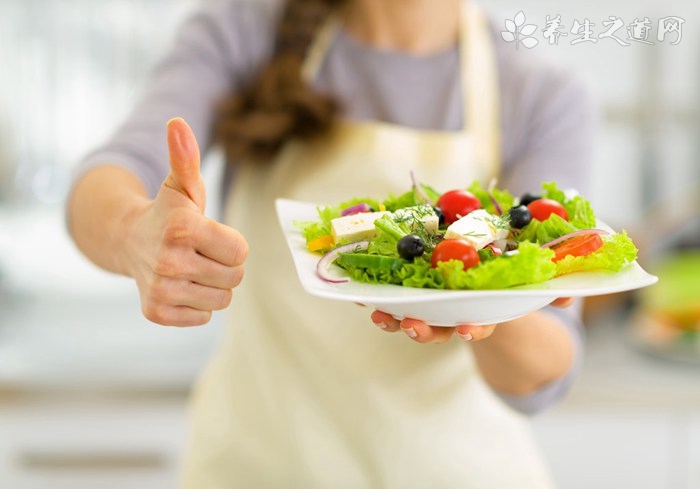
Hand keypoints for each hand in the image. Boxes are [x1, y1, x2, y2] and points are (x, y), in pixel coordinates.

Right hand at [119, 118, 247, 325]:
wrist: (129, 241)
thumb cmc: (167, 212)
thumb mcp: (181, 184)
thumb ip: (186, 157)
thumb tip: (177, 123)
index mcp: (182, 228)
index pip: (240, 252)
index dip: (231, 243)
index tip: (210, 235)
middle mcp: (169, 261)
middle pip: (235, 277)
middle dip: (224, 264)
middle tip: (200, 252)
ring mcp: (161, 290)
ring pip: (222, 299)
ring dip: (213, 285)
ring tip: (191, 268)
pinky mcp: (156, 313)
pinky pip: (204, 317)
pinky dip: (198, 305)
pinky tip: (180, 285)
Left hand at [369, 297, 574, 343]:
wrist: (482, 278)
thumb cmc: (506, 282)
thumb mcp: (529, 285)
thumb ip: (549, 290)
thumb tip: (566, 296)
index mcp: (480, 313)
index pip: (477, 326)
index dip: (473, 330)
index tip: (469, 330)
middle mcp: (450, 315)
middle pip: (434, 328)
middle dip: (422, 330)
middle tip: (410, 326)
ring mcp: (427, 306)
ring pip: (407, 316)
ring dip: (391, 317)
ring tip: (376, 313)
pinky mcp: (407, 292)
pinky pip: (388, 294)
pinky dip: (371, 293)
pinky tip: (354, 290)